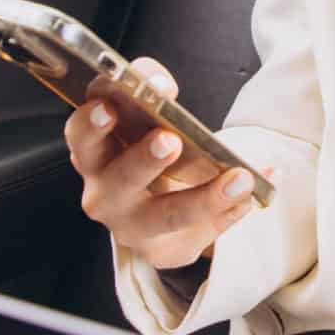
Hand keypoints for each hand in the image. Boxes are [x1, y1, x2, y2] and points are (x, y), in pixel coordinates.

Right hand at [63, 57, 268, 270]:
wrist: (156, 207)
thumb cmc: (145, 151)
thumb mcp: (144, 116)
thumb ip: (150, 93)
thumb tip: (162, 85)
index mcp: (92, 151)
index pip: (83, 132)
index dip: (95, 118)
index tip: (110, 105)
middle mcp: (104, 191)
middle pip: (117, 179)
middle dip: (143, 160)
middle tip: (169, 140)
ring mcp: (130, 224)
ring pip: (161, 216)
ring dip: (201, 199)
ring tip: (237, 179)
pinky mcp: (161, 249)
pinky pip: (200, 232)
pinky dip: (231, 211)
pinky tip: (251, 196)